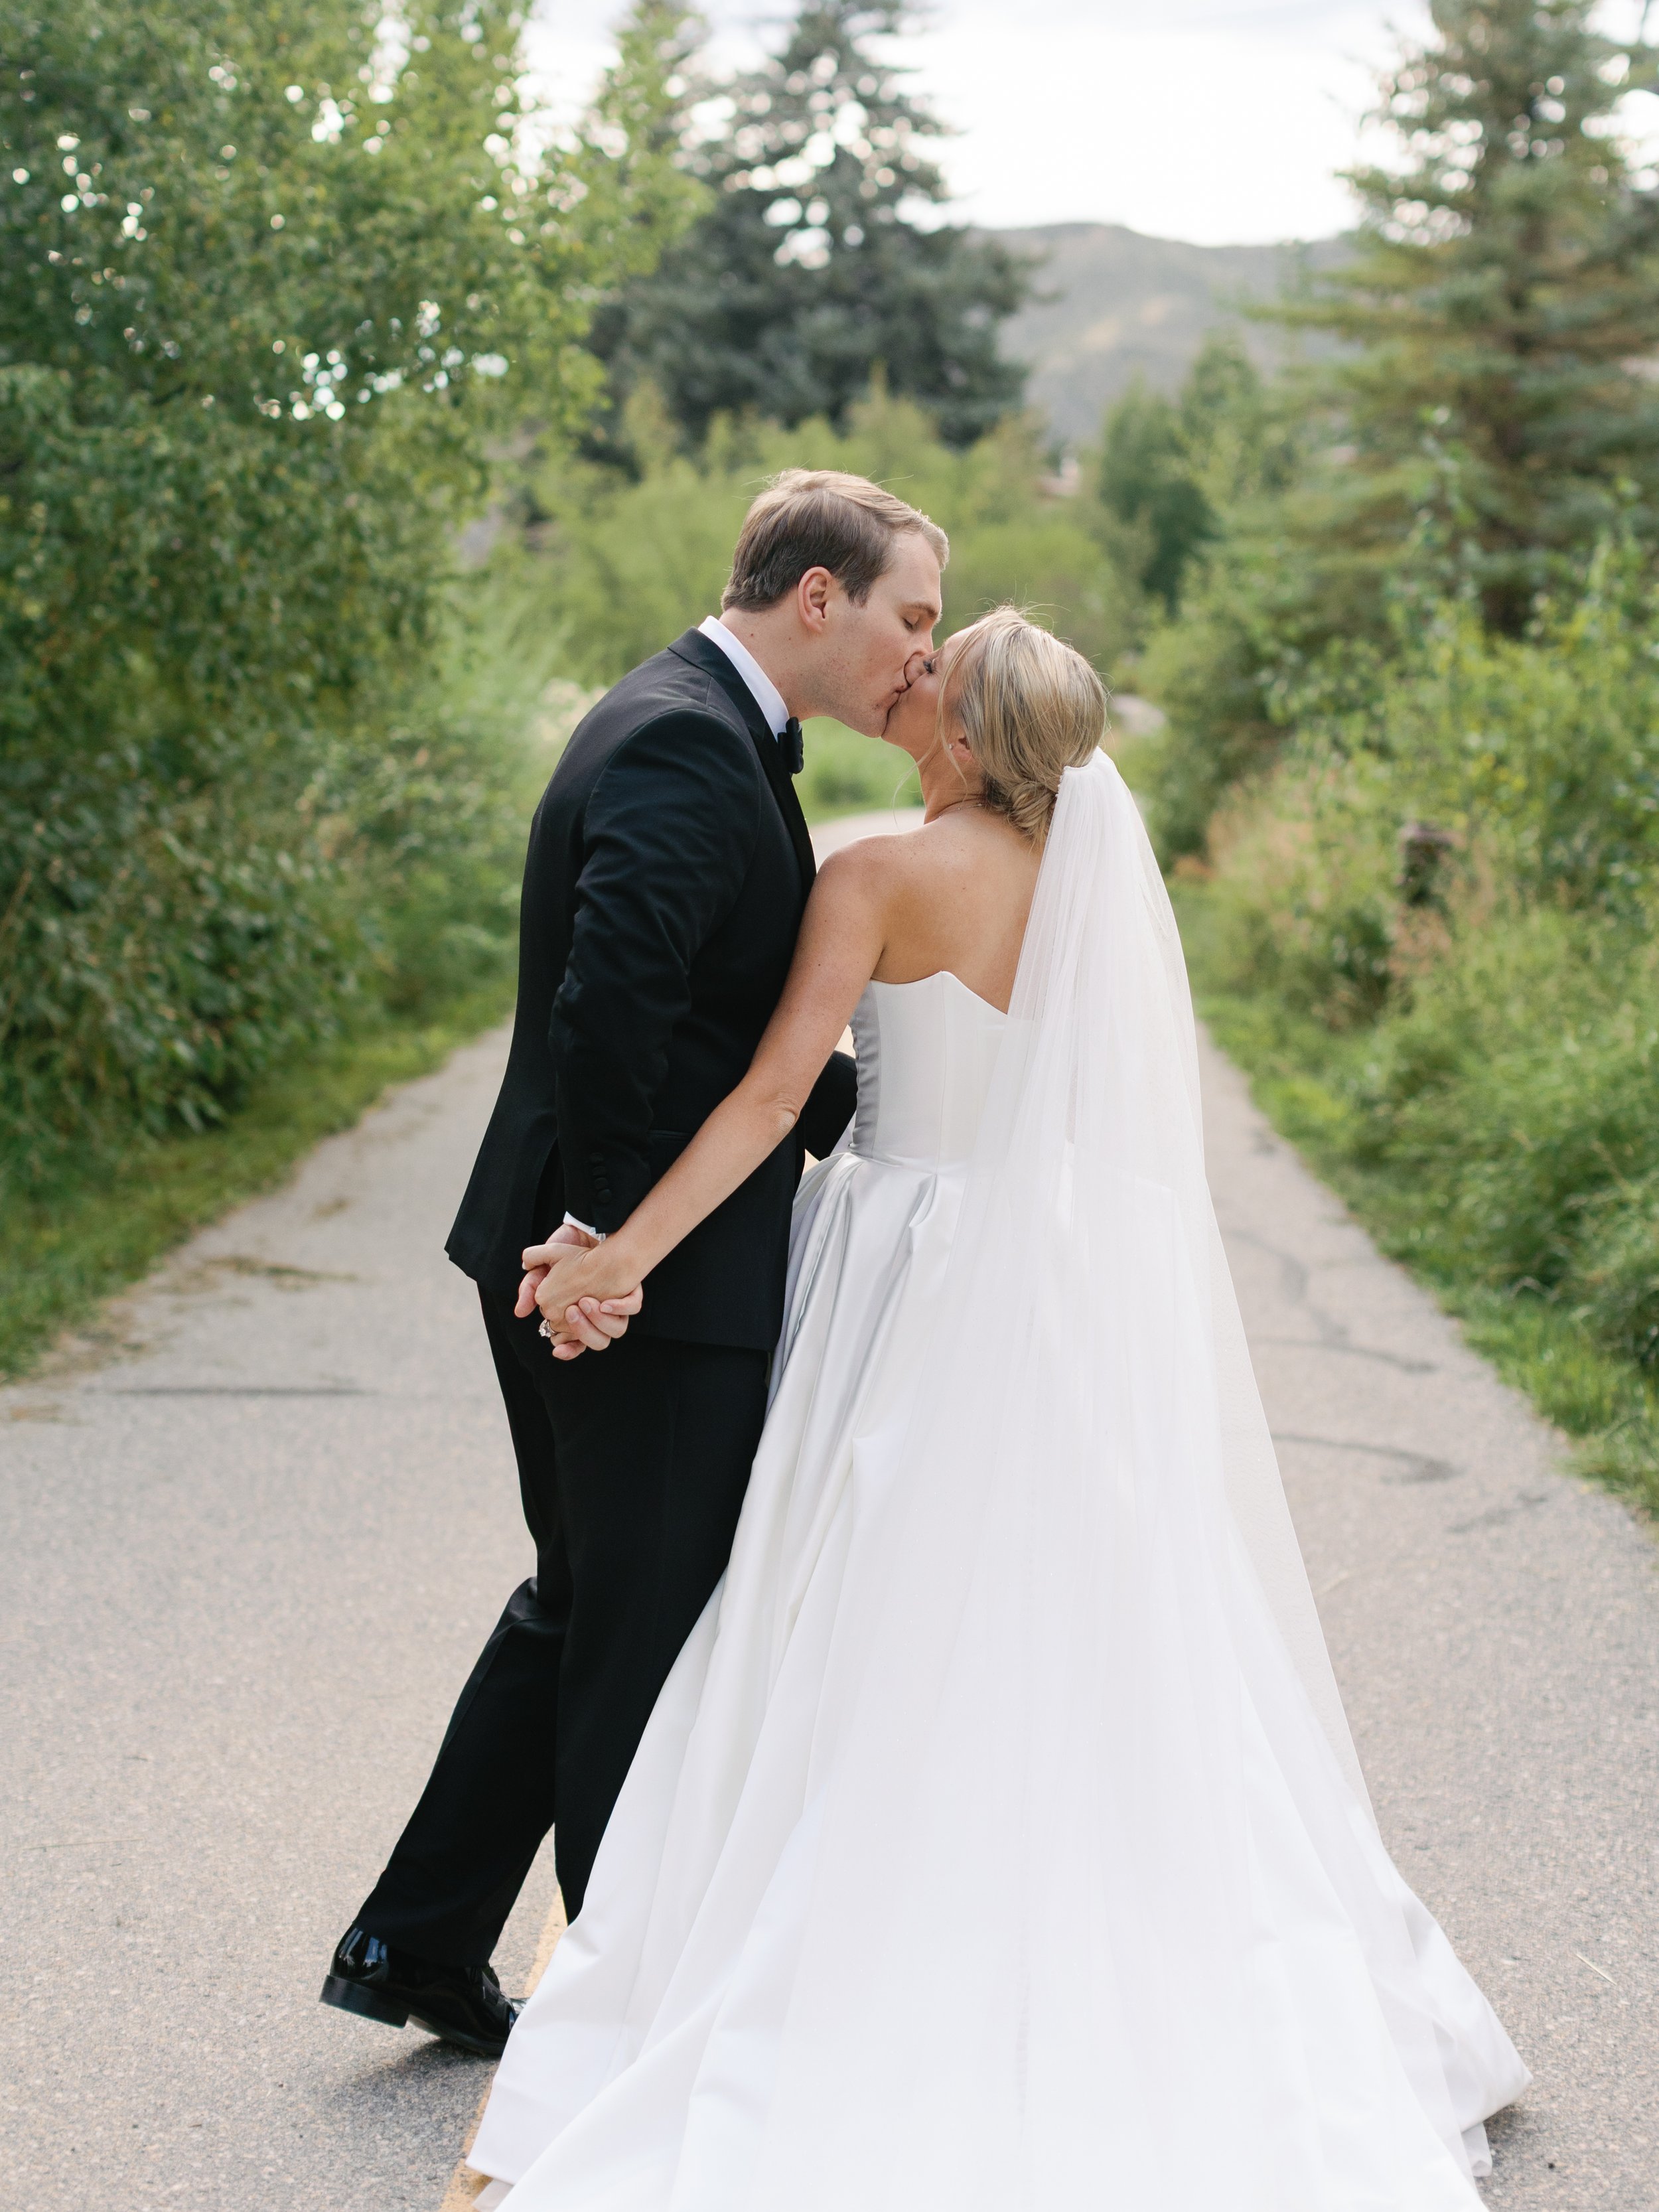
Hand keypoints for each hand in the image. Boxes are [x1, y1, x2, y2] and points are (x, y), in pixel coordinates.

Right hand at [520, 1231, 643, 1360]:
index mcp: (579, 1316)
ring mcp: (616, 1306)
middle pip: (595, 1340)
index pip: (573, 1342)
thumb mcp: (543, 1268)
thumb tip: (520, 1312)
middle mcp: (599, 1315)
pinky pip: (632, 1305)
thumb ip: (529, 1289)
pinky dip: (622, 1306)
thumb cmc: (567, 1253)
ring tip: (588, 1302)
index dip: (567, 1347)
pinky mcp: (630, 1291)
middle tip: (572, 1310)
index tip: (558, 1347)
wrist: (589, 1231)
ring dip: (602, 1322)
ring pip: (615, 1329)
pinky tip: (608, 1302)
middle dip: (583, 1331)